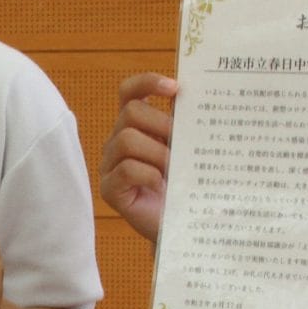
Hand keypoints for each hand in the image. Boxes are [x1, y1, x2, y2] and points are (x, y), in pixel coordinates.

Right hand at [98, 73, 177, 243]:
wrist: (182, 226)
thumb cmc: (185, 186)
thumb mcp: (186, 149)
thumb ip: (184, 124)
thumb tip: (197, 95)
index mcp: (136, 126)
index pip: (129, 92)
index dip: (147, 82)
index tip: (175, 88)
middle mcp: (118, 141)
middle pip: (130, 112)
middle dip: (161, 124)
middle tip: (181, 143)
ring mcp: (111, 166)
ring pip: (126, 139)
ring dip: (157, 152)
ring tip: (173, 169)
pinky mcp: (110, 189)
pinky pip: (125, 169)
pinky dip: (148, 174)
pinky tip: (161, 184)